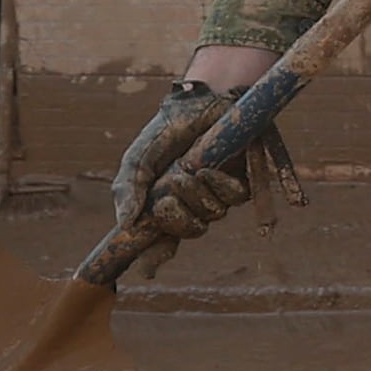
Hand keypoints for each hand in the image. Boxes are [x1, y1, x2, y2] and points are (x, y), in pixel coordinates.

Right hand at [111, 72, 293, 256]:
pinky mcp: (244, 180)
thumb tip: (126, 225)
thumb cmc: (167, 130)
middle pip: (188, 232)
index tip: (145, 271)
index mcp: (166, 204)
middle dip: (176, 216)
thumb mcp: (139, 159)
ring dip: (197, 196)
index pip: (160, 241)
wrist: (201, 99)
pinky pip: (236, 198)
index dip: (154, 258)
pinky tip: (210, 170)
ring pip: (212, 216)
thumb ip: (129, 189)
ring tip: (189, 171)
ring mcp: (219, 194)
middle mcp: (194, 204)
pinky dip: (220, 186)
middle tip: (169, 192)